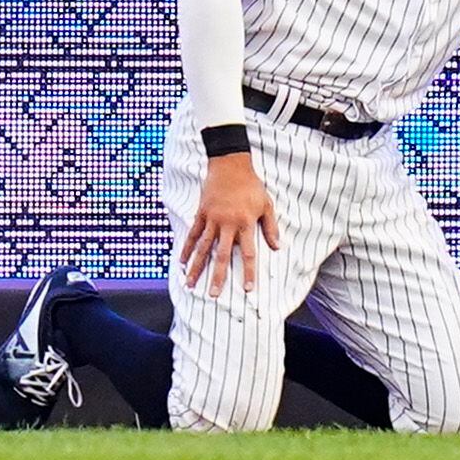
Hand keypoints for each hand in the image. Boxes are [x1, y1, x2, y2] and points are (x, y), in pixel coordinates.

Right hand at [177, 152, 278, 296]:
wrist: (230, 164)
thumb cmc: (251, 185)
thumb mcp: (266, 204)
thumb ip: (270, 227)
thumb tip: (277, 247)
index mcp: (246, 223)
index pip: (249, 253)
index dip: (248, 272)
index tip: (248, 289)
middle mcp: (228, 224)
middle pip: (222, 255)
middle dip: (218, 276)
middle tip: (214, 295)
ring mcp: (212, 219)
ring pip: (203, 248)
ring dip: (197, 267)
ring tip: (190, 284)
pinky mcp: (201, 213)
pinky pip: (193, 234)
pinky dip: (187, 248)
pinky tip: (182, 262)